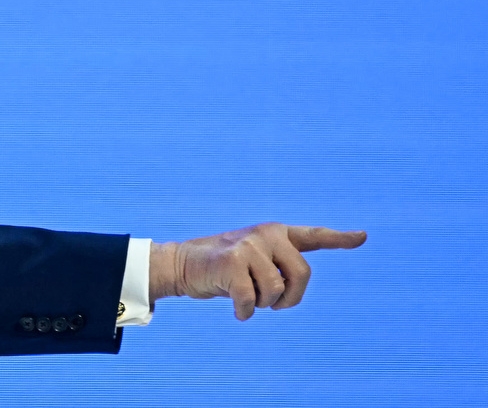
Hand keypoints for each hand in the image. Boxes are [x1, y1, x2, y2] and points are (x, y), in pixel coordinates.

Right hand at [148, 223, 366, 320]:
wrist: (182, 264)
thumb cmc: (221, 269)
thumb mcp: (252, 262)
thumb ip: (276, 267)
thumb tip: (290, 288)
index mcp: (275, 233)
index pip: (313, 236)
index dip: (340, 238)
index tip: (363, 237)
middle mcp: (266, 234)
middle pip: (302, 274)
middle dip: (290, 297)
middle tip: (272, 304)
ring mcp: (249, 245)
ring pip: (276, 291)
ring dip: (263, 305)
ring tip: (245, 298)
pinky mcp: (232, 261)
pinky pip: (252, 300)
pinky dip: (245, 312)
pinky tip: (236, 309)